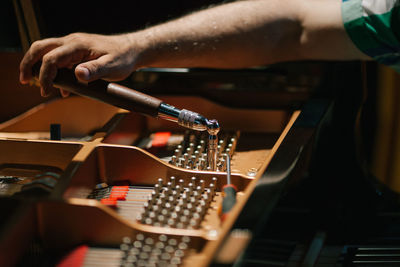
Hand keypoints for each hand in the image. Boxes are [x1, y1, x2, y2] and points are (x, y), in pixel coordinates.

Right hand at [19, 33, 138, 96]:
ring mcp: (73, 46)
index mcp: (78, 45)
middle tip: (24, 81)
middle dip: (28, 63)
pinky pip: (59, 59)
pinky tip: (61, 89)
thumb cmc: (123, 58)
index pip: (51, 58)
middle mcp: (72, 42)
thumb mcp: (112, 67)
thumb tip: (78, 74)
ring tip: (36, 84)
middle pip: (41, 48)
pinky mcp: (77, 53)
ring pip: (47, 51)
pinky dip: (54, 71)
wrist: (132, 50)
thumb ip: (95, 70)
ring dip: (38, 66)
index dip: (45, 75)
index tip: (46, 92)